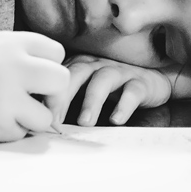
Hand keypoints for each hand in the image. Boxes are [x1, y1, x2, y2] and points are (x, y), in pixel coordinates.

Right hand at [0, 32, 67, 142]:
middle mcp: (12, 68)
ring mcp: (7, 100)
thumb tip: (56, 78)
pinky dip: (10, 130)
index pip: (56, 52)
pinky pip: (22, 133)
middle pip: (62, 81)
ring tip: (5, 109)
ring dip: (31, 117)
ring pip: (46, 116)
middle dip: (52, 92)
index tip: (32, 72)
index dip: (47, 64)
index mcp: (8, 43)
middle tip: (34, 97)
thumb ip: (19, 56)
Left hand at [51, 55, 172, 126]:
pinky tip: (116, 120)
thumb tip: (39, 125)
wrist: (153, 81)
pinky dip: (124, 105)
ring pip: (102, 81)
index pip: (58, 76)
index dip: (46, 94)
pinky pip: (132, 92)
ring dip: (92, 101)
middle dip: (63, 95)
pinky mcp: (141, 83)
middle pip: (76, 73)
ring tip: (84, 122)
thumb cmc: (112, 91)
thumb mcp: (86, 93)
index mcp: (80, 66)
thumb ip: (66, 104)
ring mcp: (120, 73)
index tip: (38, 117)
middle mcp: (97, 66)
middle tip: (54, 119)